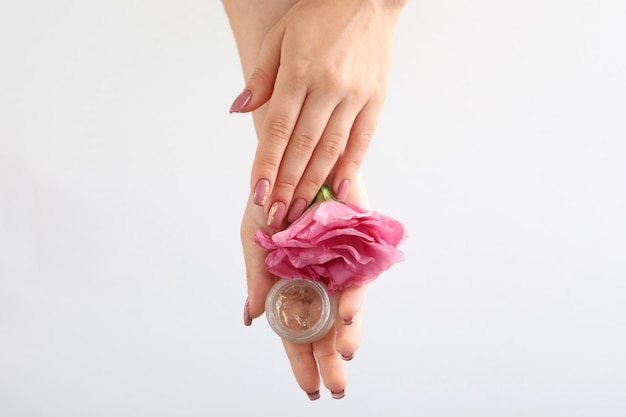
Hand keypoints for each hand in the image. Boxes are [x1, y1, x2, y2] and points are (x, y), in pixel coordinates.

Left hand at [230, 0, 404, 228]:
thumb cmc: (318, 15)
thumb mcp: (280, 37)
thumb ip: (261, 77)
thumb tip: (239, 110)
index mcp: (298, 71)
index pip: (278, 129)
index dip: (267, 164)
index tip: (258, 193)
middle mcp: (327, 86)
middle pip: (302, 146)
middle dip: (287, 184)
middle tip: (277, 215)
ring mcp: (354, 95)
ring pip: (330, 148)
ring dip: (313, 183)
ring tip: (299, 209)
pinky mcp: (375, 99)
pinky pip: (362, 140)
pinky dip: (349, 167)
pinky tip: (337, 190)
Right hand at [241, 175, 369, 398]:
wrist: (293, 156)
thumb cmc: (269, 198)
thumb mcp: (254, 238)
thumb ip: (256, 278)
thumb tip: (251, 319)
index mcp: (290, 283)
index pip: (297, 330)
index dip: (302, 360)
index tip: (310, 388)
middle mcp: (317, 278)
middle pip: (325, 327)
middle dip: (328, 360)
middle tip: (333, 388)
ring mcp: (338, 263)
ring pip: (346, 308)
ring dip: (346, 334)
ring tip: (344, 357)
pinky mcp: (359, 242)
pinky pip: (361, 275)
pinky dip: (354, 295)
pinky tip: (349, 315)